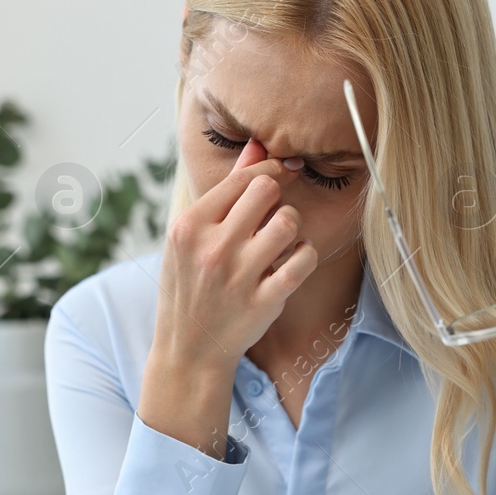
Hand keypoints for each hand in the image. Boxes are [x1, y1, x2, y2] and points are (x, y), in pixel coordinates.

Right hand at [152, 137, 318, 373]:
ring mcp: (239, 277)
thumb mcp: (192, 237)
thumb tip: (256, 145)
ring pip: (289, 222)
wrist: (190, 349)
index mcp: (190, 227)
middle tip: (273, 212)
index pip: (242, 178)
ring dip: (292, 226)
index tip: (283, 171)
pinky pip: (304, 260)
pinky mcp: (264, 302)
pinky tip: (295, 259)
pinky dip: (305, 254)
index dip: (270, 168)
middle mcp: (213, 249)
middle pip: (268, 191)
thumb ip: (226, 190)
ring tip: (283, 239)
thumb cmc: (191, 285)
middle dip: (278, 196)